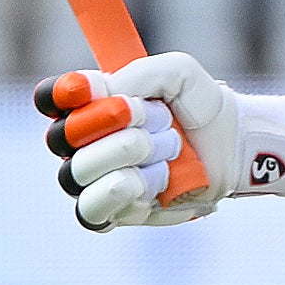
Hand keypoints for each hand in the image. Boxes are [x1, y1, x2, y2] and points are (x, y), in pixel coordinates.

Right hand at [38, 50, 284, 228]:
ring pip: (78, 171)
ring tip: (171, 148)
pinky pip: (92, 208)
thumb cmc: (200, 107)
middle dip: (112, 124)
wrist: (233, 147)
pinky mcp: (114, 212)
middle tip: (157, 117)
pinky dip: (121, 191)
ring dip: (128, 154)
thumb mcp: (179, 73)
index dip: (60, 94)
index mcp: (91, 105)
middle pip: (62, 137)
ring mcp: (95, 180)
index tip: (88, 88)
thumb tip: (108, 95)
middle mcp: (83, 144)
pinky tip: (153, 181)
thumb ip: (142, 73)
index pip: (51, 98)